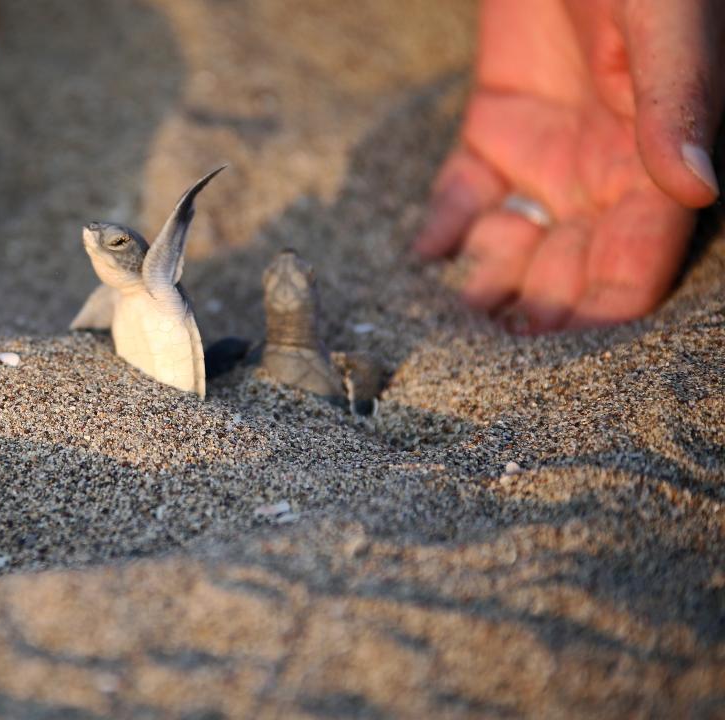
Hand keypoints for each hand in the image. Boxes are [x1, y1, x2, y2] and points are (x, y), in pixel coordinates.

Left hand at [415, 0, 721, 332]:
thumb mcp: (668, 23)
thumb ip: (677, 99)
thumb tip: (695, 187)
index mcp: (656, 161)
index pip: (634, 265)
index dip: (598, 314)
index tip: (555, 349)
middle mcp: (604, 172)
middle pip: (570, 270)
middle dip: (537, 313)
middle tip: (493, 350)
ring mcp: (547, 153)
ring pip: (516, 242)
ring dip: (487, 281)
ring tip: (456, 314)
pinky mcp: (494, 126)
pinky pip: (465, 195)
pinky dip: (444, 229)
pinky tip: (427, 253)